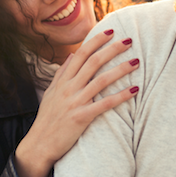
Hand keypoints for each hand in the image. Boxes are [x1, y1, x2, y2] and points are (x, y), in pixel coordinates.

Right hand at [15, 30, 139, 176]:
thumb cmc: (47, 119)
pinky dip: (121, 96)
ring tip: (136, 62)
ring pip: (101, 80)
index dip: (96, 41)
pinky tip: (134, 90)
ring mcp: (75, 102)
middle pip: (93, 62)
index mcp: (62, 81)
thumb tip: (72, 55)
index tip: (110, 32)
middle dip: (112, 49)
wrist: (39, 144)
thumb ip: (61, 74)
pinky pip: (105, 104)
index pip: (80, 54)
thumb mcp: (50, 93)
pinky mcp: (81, 117)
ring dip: (120, 69)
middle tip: (129, 40)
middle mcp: (68, 88)